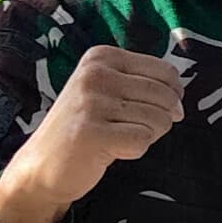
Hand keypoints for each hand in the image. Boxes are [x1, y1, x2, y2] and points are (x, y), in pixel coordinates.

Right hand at [5, 44, 186, 209]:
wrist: (41, 165)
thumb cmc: (84, 127)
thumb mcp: (106, 92)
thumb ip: (142, 86)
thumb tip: (180, 103)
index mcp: (102, 57)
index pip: (166, 71)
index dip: (171, 96)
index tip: (150, 109)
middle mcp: (96, 74)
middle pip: (165, 96)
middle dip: (159, 119)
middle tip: (130, 129)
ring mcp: (92, 103)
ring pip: (158, 119)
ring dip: (145, 136)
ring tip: (116, 137)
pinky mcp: (93, 133)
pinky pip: (143, 141)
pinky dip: (133, 151)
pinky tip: (110, 150)